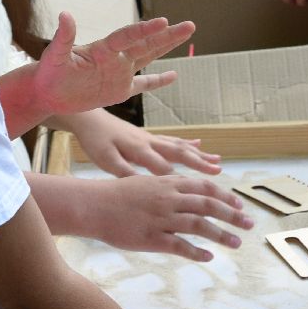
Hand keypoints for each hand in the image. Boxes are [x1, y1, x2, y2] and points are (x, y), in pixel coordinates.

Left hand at [29, 12, 189, 115]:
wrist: (45, 92)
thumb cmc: (48, 72)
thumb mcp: (54, 55)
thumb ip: (64, 36)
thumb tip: (65, 14)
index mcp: (103, 48)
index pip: (128, 36)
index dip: (145, 30)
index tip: (163, 22)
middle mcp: (115, 57)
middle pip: (146, 43)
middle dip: (168, 35)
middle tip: (189, 24)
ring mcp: (119, 73)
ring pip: (149, 57)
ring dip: (167, 47)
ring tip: (186, 34)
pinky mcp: (118, 90)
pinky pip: (143, 85)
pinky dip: (158, 81)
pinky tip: (173, 75)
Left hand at [68, 110, 221, 176]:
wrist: (88, 117)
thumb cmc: (95, 141)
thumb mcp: (105, 159)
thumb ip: (124, 171)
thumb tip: (142, 184)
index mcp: (139, 150)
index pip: (163, 168)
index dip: (179, 179)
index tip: (198, 191)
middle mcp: (150, 142)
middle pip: (179, 153)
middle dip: (199, 163)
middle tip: (219, 172)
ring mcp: (151, 138)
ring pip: (180, 146)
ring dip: (199, 154)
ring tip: (218, 160)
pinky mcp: (149, 136)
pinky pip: (173, 140)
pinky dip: (188, 143)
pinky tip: (199, 143)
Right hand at [78, 175, 252, 260]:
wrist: (94, 205)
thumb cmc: (118, 194)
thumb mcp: (147, 182)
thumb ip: (169, 187)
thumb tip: (189, 192)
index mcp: (168, 183)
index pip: (205, 187)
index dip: (225, 196)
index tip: (239, 205)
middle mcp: (168, 199)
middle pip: (208, 205)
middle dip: (232, 214)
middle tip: (249, 223)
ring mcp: (161, 218)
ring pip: (198, 225)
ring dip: (221, 234)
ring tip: (236, 242)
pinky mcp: (151, 238)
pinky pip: (179, 246)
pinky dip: (196, 252)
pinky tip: (208, 257)